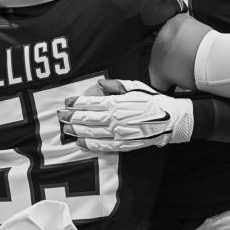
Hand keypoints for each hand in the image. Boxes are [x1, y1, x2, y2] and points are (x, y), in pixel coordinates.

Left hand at [57, 79, 193, 151]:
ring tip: (65, 129)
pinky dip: (89, 145)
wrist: (170, 119)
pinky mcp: (123, 144)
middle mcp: (114, 119)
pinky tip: (79, 143)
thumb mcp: (134, 87)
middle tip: (59, 116)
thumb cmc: (152, 100)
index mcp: (116, 103)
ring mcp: (118, 133)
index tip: (67, 101)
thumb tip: (99, 83)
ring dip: (76, 131)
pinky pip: (102, 146)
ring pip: (91, 133)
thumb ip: (115, 85)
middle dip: (71, 117)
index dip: (76, 102)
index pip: (91, 103)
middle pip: (86, 119)